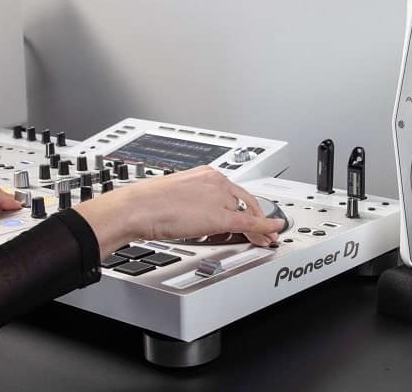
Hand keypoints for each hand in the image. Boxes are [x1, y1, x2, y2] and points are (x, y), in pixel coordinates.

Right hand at [75, 166, 284, 257]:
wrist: (139, 207)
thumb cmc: (148, 203)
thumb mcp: (176, 197)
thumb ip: (192, 201)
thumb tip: (196, 213)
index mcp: (205, 173)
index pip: (233, 190)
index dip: (247, 205)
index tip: (252, 213)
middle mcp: (215, 180)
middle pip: (245, 200)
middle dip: (257, 216)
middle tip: (264, 229)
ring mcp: (219, 195)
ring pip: (247, 212)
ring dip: (259, 226)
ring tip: (264, 238)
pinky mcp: (220, 215)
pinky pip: (249, 222)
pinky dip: (265, 228)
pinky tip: (272, 233)